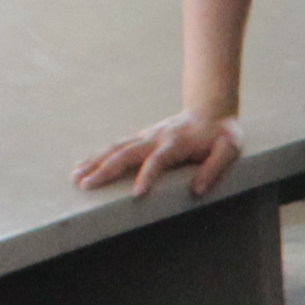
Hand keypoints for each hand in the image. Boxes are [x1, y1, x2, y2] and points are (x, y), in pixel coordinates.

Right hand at [74, 112, 243, 201]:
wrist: (211, 109)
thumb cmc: (221, 134)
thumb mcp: (229, 149)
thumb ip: (215, 168)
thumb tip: (197, 191)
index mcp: (177, 143)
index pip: (158, 161)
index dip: (147, 177)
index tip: (136, 195)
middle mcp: (156, 138)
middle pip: (126, 153)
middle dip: (105, 170)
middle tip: (85, 185)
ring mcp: (146, 136)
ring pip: (115, 148)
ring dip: (94, 162)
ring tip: (75, 177)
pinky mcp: (141, 137)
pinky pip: (116, 146)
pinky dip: (97, 155)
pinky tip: (83, 165)